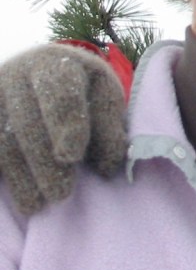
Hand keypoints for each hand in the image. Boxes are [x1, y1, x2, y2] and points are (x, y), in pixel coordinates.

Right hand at [0, 44, 127, 213]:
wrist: (36, 73)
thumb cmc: (80, 89)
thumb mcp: (102, 97)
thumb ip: (110, 128)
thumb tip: (108, 167)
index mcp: (55, 64)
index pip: (58, 91)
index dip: (65, 123)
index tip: (71, 155)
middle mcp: (16, 75)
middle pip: (28, 122)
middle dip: (44, 162)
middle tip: (61, 194)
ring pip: (1, 140)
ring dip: (19, 176)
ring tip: (37, 205)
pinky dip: (0, 175)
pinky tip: (12, 196)